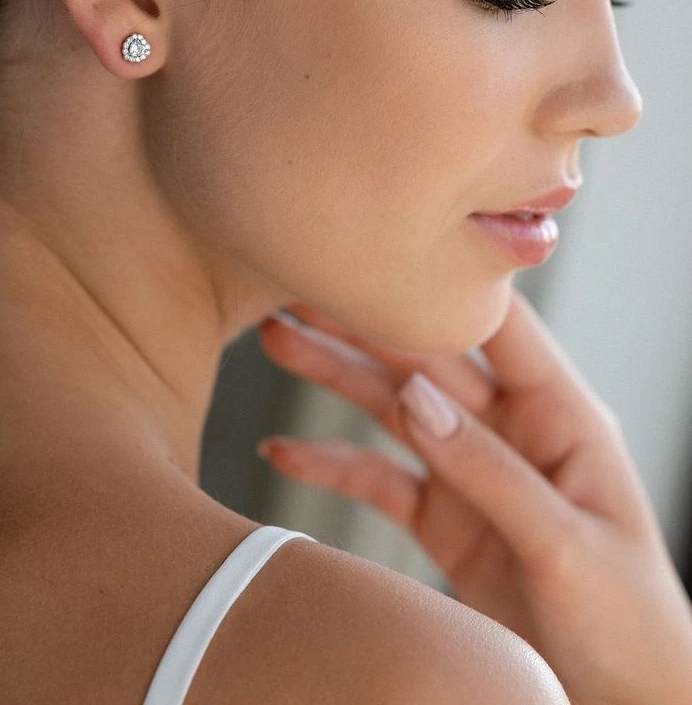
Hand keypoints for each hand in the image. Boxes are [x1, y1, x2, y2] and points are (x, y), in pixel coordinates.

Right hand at [256, 290, 691, 704]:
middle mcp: (510, 430)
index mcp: (561, 414)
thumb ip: (490, 470)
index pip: (497, 326)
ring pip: (393, 408)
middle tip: (299, 291)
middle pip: (426, 361)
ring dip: (336, 376)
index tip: (381, 250)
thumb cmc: (630, 623)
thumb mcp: (567, 543)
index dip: (440, 284)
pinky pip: (379, 481)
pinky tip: (282, 452)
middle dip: (363, 325)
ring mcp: (472, 473)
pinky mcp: (443, 520)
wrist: (621, 701)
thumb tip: (413, 396)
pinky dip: (331, 466)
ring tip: (277, 341)